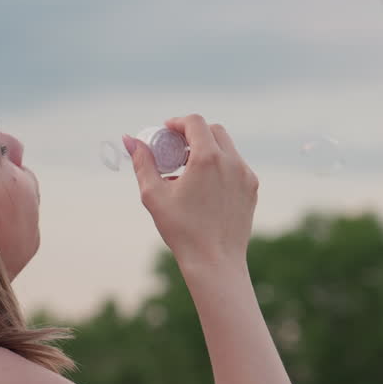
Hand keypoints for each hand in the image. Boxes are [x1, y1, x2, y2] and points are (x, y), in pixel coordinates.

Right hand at [123, 114, 257, 268]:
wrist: (214, 261)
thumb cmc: (181, 230)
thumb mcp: (154, 194)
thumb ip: (143, 162)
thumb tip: (130, 139)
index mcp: (207, 158)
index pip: (194, 122)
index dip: (177, 123)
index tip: (165, 131)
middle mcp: (232, 161)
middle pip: (213, 130)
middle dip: (193, 133)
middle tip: (175, 148)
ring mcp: (245, 175)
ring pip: (227, 147)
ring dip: (207, 148)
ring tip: (188, 168)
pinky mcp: (252, 188)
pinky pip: (235, 166)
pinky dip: (220, 165)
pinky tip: (203, 185)